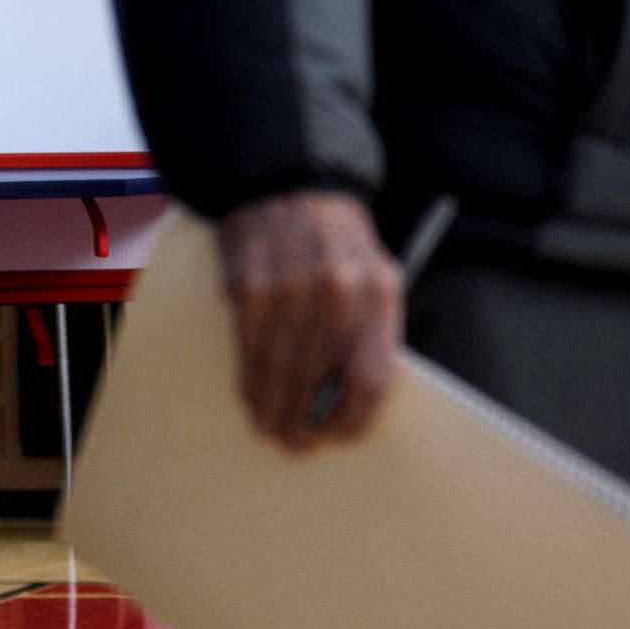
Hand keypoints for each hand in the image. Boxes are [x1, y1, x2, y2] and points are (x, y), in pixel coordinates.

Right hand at [217, 191, 402, 449]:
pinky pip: (250, 351)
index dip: (353, 419)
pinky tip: (252, 394)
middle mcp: (337, 293)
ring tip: (270, 427)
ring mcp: (290, 291)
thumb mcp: (377, 277)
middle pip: (318, 383)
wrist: (291, 184)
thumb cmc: (340, 243)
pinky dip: (250, 379)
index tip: (338, 437)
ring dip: (273, 409)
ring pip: (280, 373)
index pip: (371, 379)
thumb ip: (370, 334)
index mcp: (379, 294)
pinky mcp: (251, 288)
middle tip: (295, 444)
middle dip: (304, 423)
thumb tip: (347, 403)